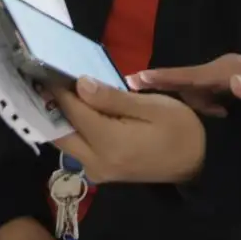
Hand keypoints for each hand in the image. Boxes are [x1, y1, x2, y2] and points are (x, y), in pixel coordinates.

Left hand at [49, 78, 207, 184]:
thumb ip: (113, 98)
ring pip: (65, 141)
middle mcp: (95, 162)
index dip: (58, 88)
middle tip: (43, 77)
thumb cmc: (180, 130)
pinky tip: (74, 108)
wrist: (197, 164)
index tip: (46, 67)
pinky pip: (76, 148)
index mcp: (109, 143)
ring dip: (58, 116)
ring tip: (55, 88)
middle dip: (49, 104)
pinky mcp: (100, 172)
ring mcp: (97, 171)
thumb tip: (80, 84)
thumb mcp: (152, 107)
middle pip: (59, 131)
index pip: (73, 111)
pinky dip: (71, 127)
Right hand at [132, 55, 240, 117]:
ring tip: (181, 111)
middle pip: (185, 80)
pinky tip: (204, 114)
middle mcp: (221, 70)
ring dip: (185, 100)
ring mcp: (224, 77)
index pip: (189, 75)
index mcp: (227, 70)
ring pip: (194, 89)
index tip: (137, 78)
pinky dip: (197, 103)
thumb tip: (234, 83)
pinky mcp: (228, 86)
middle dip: (161, 85)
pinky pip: (204, 94)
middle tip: (129, 91)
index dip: (163, 78)